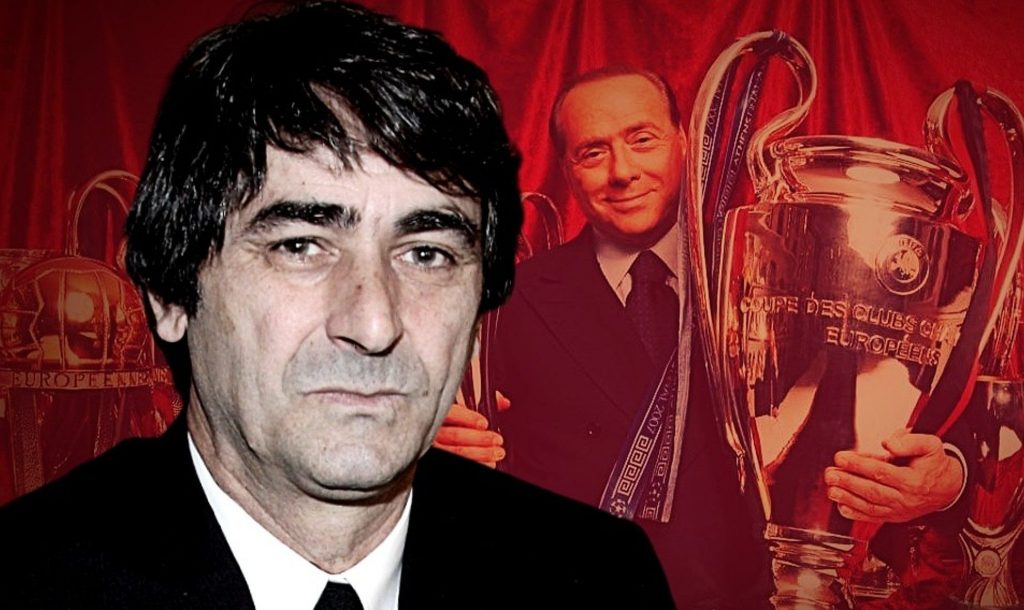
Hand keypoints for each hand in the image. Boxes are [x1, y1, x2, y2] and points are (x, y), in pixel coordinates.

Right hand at [433, 401, 504, 467]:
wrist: (435, 437)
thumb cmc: (451, 421)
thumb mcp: (461, 407)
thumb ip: (480, 402)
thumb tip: (504, 402)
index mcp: (439, 413)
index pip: (451, 413)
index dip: (469, 418)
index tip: (484, 423)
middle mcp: (434, 430)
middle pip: (456, 435)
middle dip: (480, 438)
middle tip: (498, 440)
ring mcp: (434, 446)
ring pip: (457, 451)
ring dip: (481, 453)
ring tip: (497, 453)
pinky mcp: (438, 456)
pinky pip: (458, 462)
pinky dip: (477, 463)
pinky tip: (488, 463)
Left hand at [824, 430, 963, 522]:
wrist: (949, 488)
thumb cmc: (934, 463)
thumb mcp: (931, 445)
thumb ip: (910, 441)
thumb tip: (887, 444)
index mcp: (913, 480)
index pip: (881, 472)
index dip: (859, 464)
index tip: (840, 457)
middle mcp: (905, 498)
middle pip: (872, 491)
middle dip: (848, 482)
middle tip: (830, 474)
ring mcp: (899, 510)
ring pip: (870, 507)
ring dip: (847, 498)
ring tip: (830, 489)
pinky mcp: (895, 517)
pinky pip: (873, 518)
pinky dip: (855, 514)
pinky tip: (840, 506)